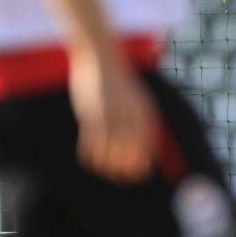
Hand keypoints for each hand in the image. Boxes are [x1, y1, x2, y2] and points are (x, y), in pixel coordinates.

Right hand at [69, 53, 155, 182]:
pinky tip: (88, 159)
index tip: (136, 176)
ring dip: (106, 166)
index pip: (147, 149)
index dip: (141, 166)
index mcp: (145, 115)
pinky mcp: (91, 114)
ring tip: (103, 170)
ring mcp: (110, 117)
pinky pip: (90, 144)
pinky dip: (90, 156)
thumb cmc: (119, 84)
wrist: (101, 59)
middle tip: (118, 177)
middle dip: (124, 171)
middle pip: (129, 155)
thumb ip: (141, 122)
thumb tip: (144, 143)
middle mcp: (130, 118)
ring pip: (109, 153)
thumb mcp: (137, 102)